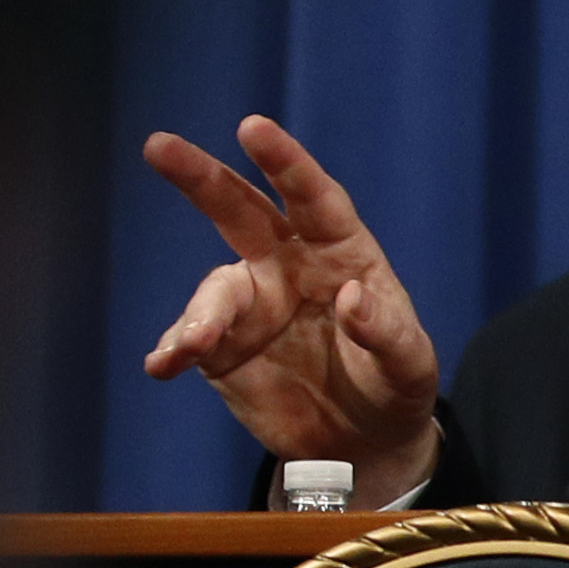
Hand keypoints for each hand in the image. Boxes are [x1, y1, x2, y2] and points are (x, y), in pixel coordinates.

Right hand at [140, 116, 439, 504]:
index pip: (313, 198)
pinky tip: (164, 364)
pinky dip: (174, 348)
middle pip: (240, 211)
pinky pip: (191, 339)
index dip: (285, 162)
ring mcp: (251, 304)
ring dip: (202, 315)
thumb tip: (351, 298)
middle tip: (159, 146)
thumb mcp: (409, 365)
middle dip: (201, 177)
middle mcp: (288, 266)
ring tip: (196, 348)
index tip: (254, 127)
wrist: (361, 440)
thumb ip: (386, 333)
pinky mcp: (222, 347)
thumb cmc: (395, 385)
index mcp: (341, 252)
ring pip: (216, 291)